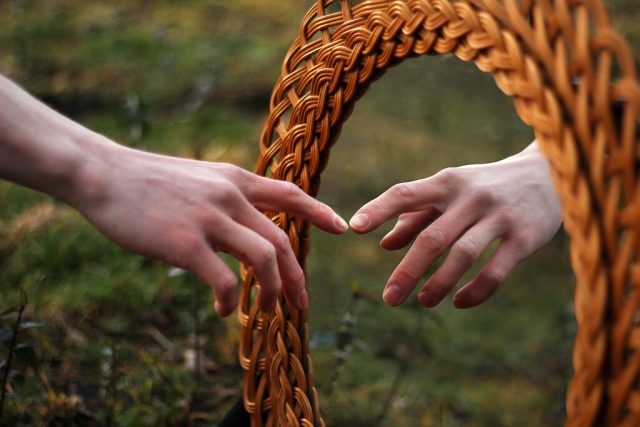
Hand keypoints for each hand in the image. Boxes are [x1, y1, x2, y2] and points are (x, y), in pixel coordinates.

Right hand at [70, 144, 347, 315]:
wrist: (103, 173)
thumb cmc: (148, 180)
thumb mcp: (198, 177)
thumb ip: (226, 196)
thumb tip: (244, 224)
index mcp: (235, 179)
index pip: (290, 194)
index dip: (319, 212)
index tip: (341, 228)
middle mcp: (230, 196)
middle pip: (281, 240)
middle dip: (296, 276)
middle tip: (301, 301)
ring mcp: (210, 219)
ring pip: (264, 259)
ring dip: (272, 290)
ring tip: (266, 310)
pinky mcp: (186, 243)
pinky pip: (224, 280)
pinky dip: (229, 300)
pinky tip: (221, 310)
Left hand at [349, 142, 561, 308]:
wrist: (548, 173)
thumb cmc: (485, 186)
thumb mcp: (450, 192)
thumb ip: (417, 216)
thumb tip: (385, 244)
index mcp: (446, 182)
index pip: (405, 193)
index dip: (378, 209)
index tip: (354, 227)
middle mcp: (470, 197)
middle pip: (432, 237)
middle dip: (408, 270)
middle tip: (389, 298)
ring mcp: (499, 216)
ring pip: (462, 255)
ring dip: (438, 284)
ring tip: (421, 302)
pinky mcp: (524, 237)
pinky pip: (495, 271)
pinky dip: (475, 291)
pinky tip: (458, 302)